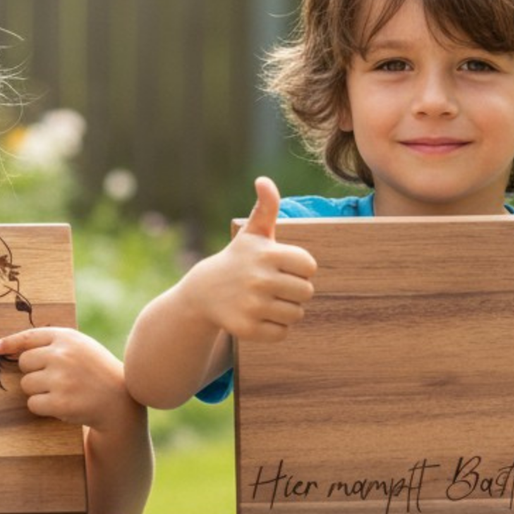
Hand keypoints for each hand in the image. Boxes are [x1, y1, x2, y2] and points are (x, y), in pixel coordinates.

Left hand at [0, 326, 134, 432]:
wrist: (119, 400)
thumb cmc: (95, 371)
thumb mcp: (80, 347)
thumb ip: (52, 343)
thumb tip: (9, 347)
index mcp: (67, 338)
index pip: (29, 337)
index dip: (9, 343)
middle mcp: (63, 355)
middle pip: (24, 363)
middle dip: (33, 373)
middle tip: (54, 379)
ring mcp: (61, 378)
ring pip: (26, 385)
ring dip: (38, 391)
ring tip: (62, 391)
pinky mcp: (60, 402)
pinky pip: (33, 404)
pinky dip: (43, 407)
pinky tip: (62, 404)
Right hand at [181, 175, 316, 342]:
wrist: (204, 292)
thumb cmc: (238, 259)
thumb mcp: (253, 233)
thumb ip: (266, 207)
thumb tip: (263, 180)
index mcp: (266, 254)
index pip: (309, 266)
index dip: (300, 268)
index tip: (283, 267)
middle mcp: (258, 280)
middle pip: (306, 292)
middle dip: (295, 291)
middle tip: (276, 286)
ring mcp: (252, 306)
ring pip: (296, 314)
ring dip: (286, 310)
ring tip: (268, 301)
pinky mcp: (246, 329)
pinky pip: (282, 333)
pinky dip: (275, 328)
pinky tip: (260, 316)